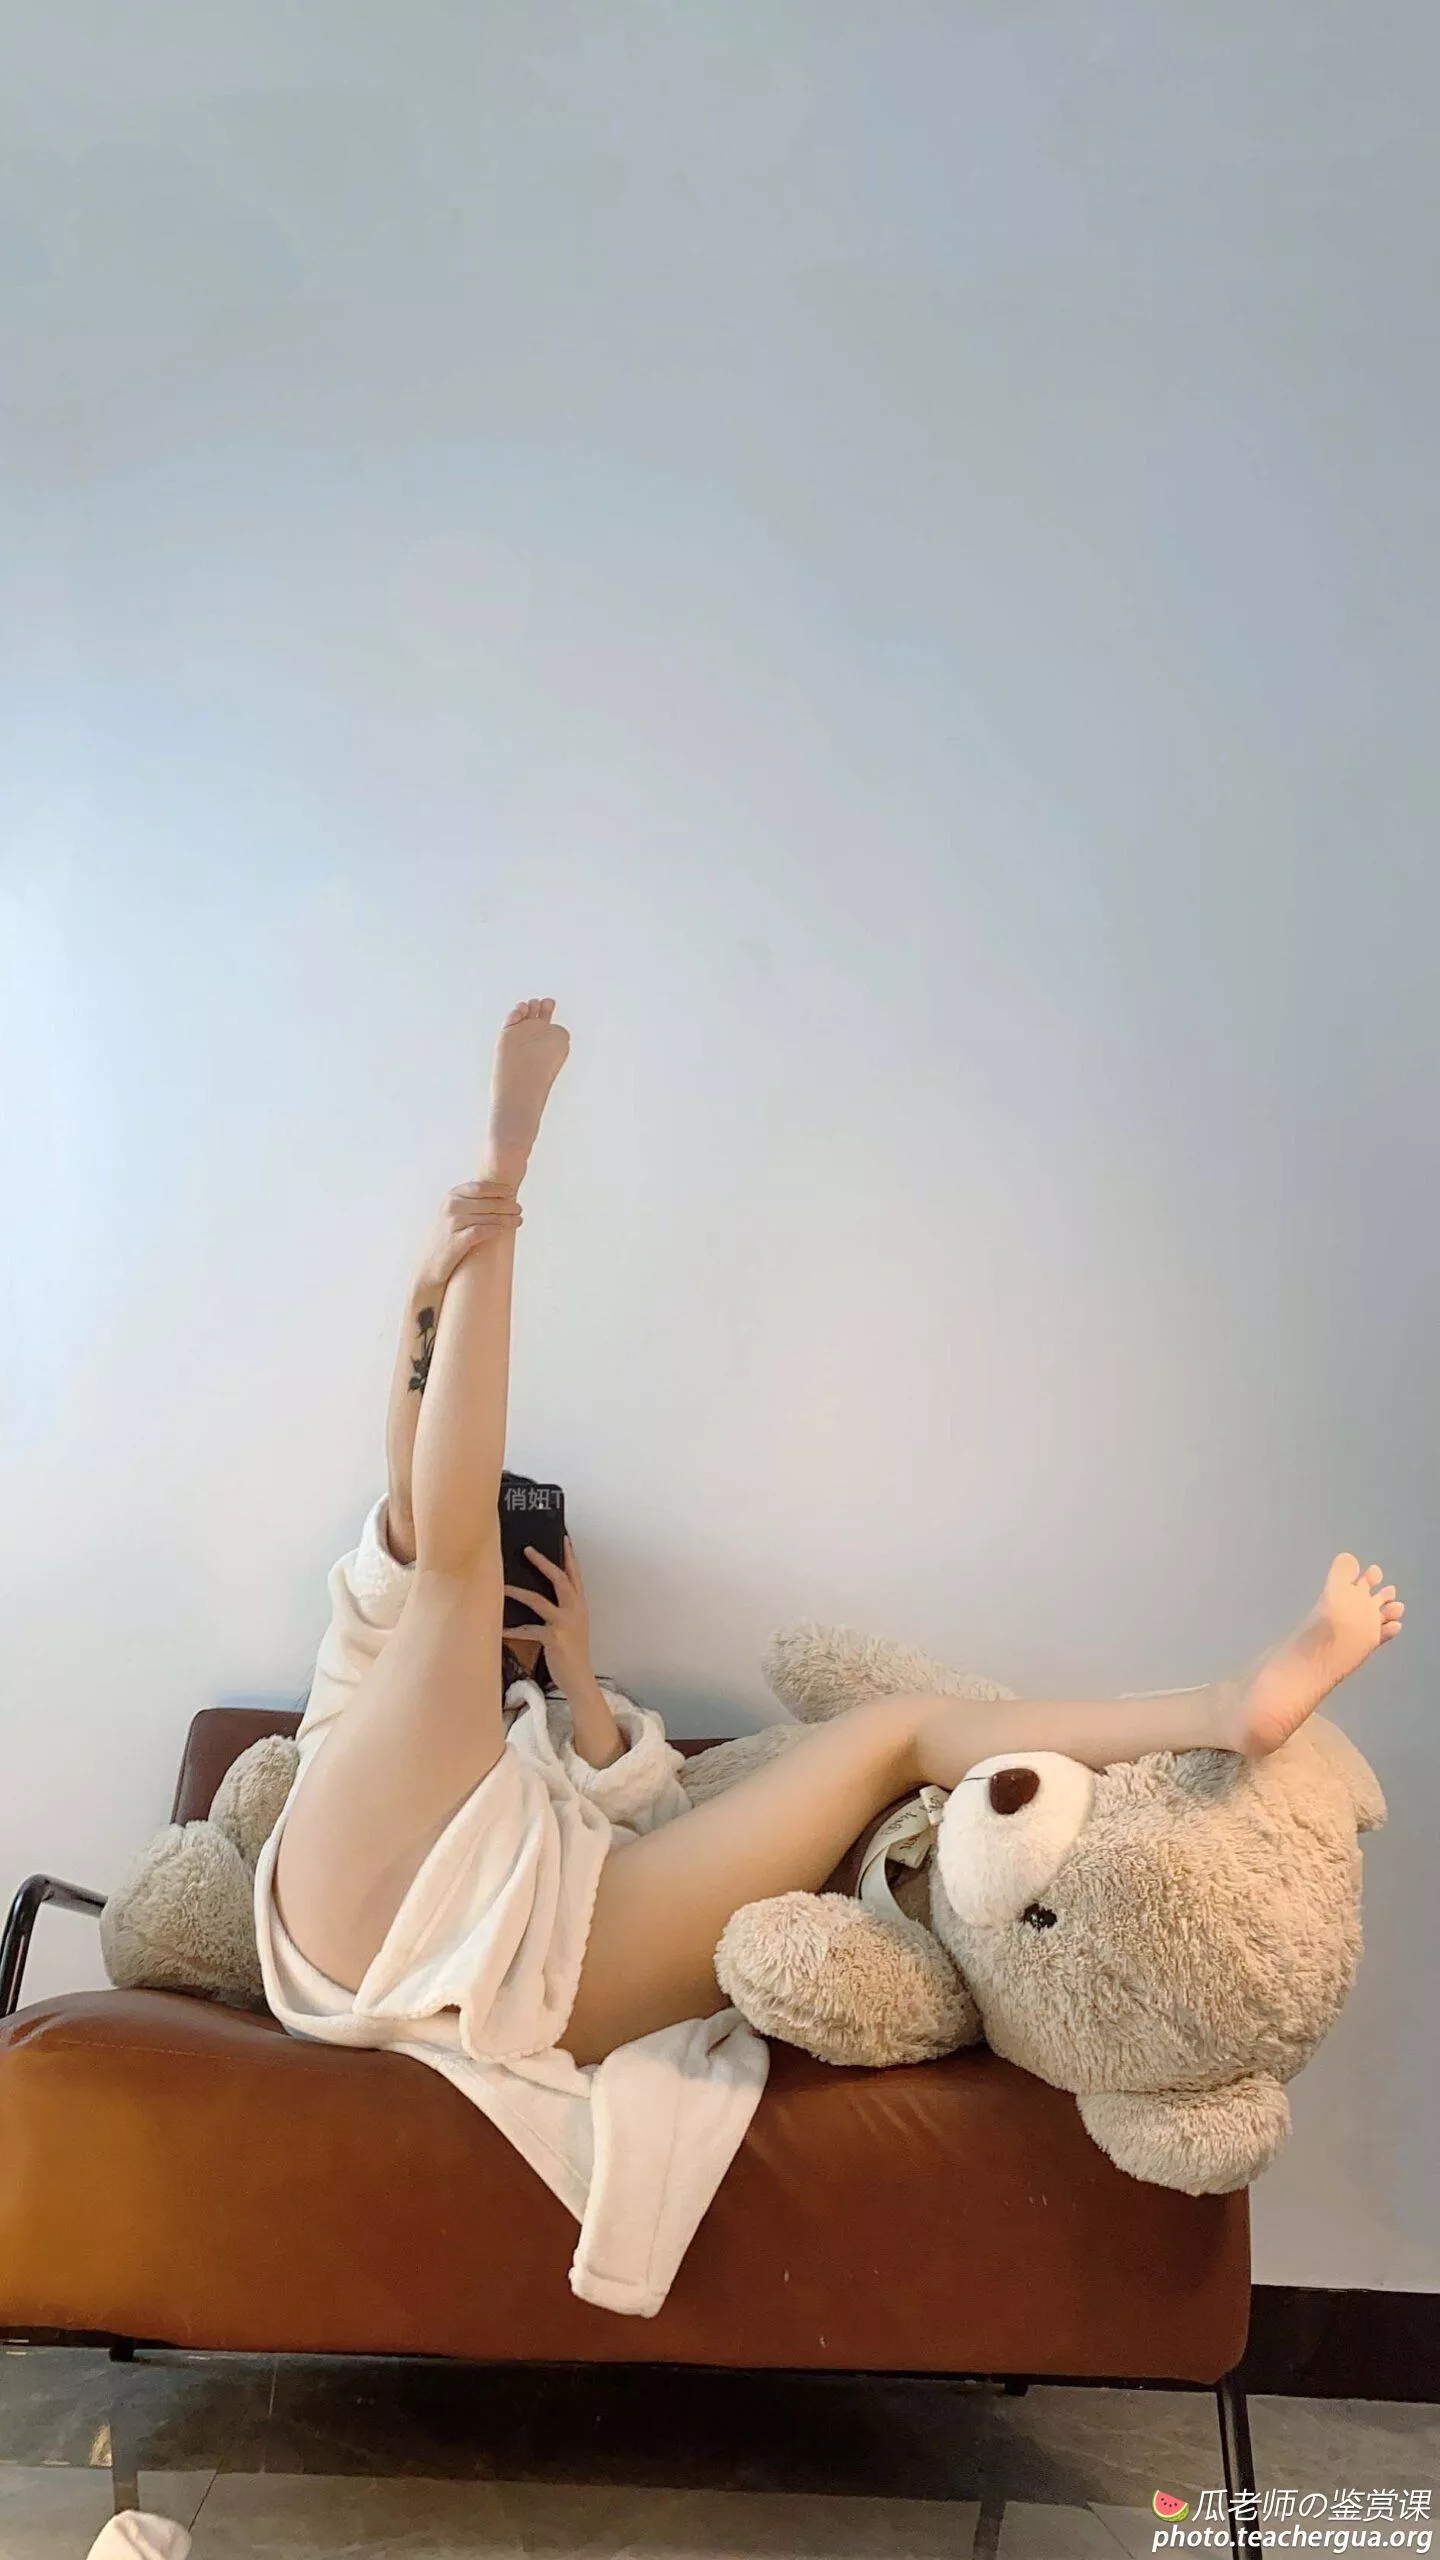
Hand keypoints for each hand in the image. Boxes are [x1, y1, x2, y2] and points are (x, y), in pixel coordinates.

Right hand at [415, 1182, 521, 1295]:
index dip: (499, 1189)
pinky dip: (494, 1229)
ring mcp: (452, 1223)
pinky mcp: (456, 1241)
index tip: (512, 1193)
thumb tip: (499, 1194)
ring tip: (519, 1220)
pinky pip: (480, 1231)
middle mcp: (451, 1207)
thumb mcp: (454, 1213)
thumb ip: (471, 1201)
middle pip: (487, 1202)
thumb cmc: (447, 1238)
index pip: (480, 1187)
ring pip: (487, 1216)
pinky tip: (504, 1231)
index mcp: (452, 1196)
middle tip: (519, 1209)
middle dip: (507, 1205)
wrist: (429, 1265)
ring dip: (506, 1218)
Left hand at [503, 1538, 594, 1695]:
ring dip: (518, 1592)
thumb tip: (539, 1594)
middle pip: (559, 1579)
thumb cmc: (572, 1652)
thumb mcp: (572, 1626)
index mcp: (580, 1605)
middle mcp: (575, 1610)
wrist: (579, 1678)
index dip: (569, 1555)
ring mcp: (565, 1624)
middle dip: (543, 1562)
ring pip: (538, 1601)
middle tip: (527, 1549)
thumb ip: (561, 1609)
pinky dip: (512, 1628)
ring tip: (502, 1586)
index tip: (563, 1537)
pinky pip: (528, 1629)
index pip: (575, 1575)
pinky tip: (499, 1628)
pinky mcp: (554, 1639)